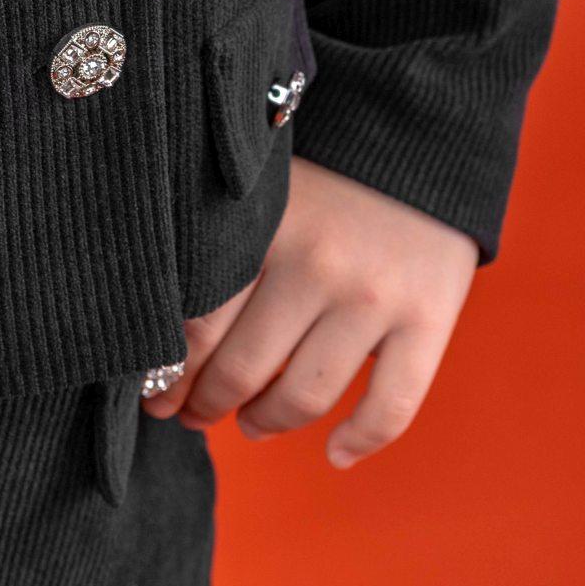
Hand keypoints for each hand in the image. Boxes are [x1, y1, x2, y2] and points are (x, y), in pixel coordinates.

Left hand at [146, 156, 478, 466]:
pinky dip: (359, 440)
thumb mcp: (264, 184)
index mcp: (264, 227)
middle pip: (244, 367)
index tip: (155, 392)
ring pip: (304, 394)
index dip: (169, 372)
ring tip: (250, 424)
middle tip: (190, 415)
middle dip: (206, 404)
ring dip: (266, 423)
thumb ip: (223, 237)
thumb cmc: (325, 162)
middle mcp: (317, 264)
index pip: (199, 322)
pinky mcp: (429, 320)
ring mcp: (374, 297)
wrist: (425, 132)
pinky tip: (334, 453)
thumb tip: (164, 311)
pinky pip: (390, 406)